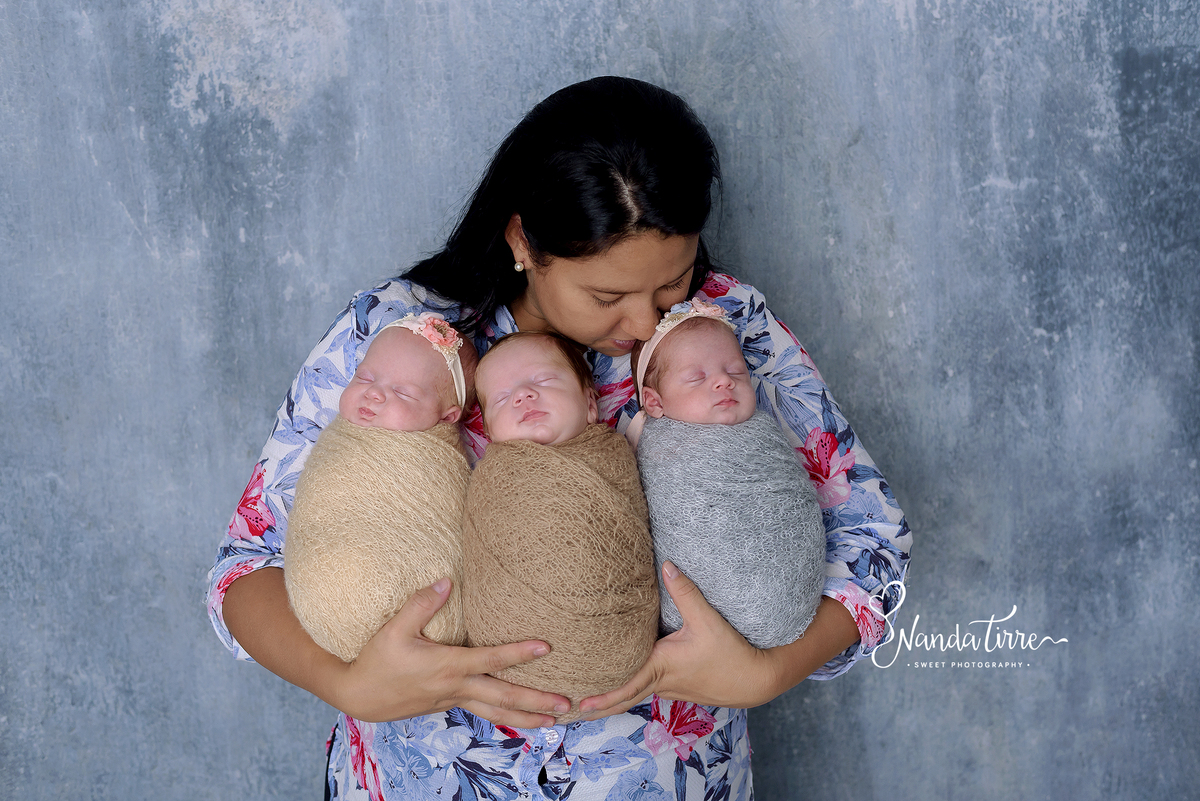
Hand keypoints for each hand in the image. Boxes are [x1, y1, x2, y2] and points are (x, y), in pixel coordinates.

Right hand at [223, 568, 569, 728]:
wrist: (359, 696)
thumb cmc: (376, 659)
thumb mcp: (394, 628)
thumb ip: (421, 603)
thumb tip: (446, 580)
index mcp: (448, 666)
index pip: (491, 659)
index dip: (519, 653)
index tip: (545, 647)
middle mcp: (456, 686)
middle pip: (503, 697)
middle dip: (536, 700)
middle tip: (566, 704)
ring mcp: (453, 699)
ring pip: (496, 712)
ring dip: (527, 717)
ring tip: (554, 721)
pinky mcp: (449, 704)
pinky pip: (484, 712)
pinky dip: (505, 717)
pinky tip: (521, 719)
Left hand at [577, 562, 774, 718]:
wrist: (756, 679)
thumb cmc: (732, 653)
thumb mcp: (708, 621)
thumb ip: (686, 593)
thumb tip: (666, 566)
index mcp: (662, 667)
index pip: (626, 685)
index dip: (603, 695)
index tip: (580, 703)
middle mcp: (661, 682)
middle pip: (623, 698)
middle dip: (597, 705)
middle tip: (569, 709)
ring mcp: (669, 688)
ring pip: (634, 694)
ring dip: (611, 698)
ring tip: (586, 700)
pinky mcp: (677, 686)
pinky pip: (646, 689)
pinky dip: (629, 691)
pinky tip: (623, 682)